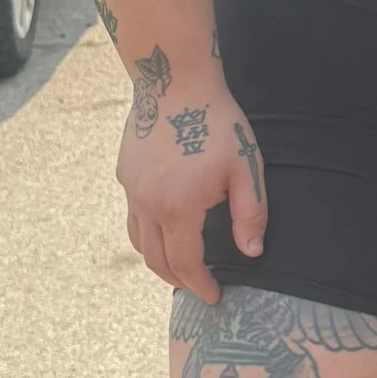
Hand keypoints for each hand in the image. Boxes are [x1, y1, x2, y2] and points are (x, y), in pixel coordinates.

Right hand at [116, 53, 265, 300]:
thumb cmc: (215, 122)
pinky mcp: (124, 173)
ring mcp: (131, 189)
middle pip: (155, 260)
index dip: (199, 285)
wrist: (174, 80)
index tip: (213, 296)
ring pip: (138, 240)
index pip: (184, 264)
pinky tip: (166, 223)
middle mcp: (146, 205)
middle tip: (196, 286)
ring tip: (178, 263)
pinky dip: (147, 231)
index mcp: (177, 209)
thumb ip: (250, 214)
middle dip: (177, 280)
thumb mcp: (244, 167)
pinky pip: (132, 214)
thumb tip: (252, 253)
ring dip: (157, 259)